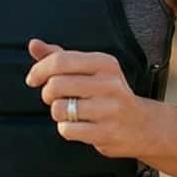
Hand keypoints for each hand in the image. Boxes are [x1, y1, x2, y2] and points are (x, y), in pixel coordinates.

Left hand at [23, 37, 155, 159]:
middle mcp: (109, 84)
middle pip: (56, 85)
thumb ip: (60, 57)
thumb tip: (34, 44)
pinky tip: (79, 126)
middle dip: (47, 94)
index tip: (33, 79)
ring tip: (71, 113)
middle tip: (56, 98)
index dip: (39, 70)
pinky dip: (66, 129)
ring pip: (59, 109)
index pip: (60, 60)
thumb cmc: (110, 95)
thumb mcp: (90, 70)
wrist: (143, 125)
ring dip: (57, 113)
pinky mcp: (106, 132)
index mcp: (105, 63)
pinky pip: (67, 130)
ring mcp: (109, 109)